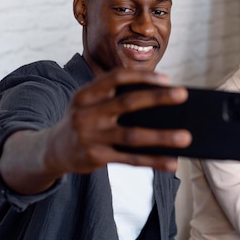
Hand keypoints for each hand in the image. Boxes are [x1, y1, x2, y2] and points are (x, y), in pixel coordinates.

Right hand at [46, 68, 190, 173]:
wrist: (53, 150)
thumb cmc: (86, 120)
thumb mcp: (91, 103)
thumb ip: (116, 97)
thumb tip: (163, 100)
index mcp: (86, 94)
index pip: (116, 78)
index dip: (142, 77)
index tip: (167, 78)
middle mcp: (86, 113)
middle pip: (128, 103)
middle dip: (157, 97)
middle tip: (183, 94)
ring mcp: (90, 136)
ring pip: (133, 135)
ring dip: (162, 137)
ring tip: (186, 137)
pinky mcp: (96, 157)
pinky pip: (130, 160)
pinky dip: (153, 161)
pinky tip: (172, 163)